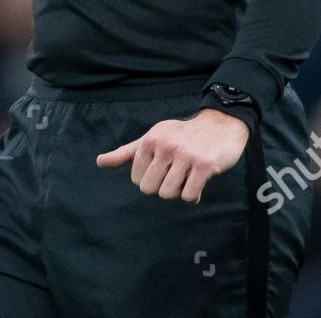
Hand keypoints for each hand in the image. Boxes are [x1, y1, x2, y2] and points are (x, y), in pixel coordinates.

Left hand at [96, 108, 248, 202]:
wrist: (221, 124)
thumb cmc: (183, 135)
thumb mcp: (153, 138)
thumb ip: (127, 153)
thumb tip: (99, 162)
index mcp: (151, 139)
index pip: (137, 179)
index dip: (152, 178)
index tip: (165, 166)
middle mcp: (166, 145)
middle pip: (150, 189)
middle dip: (163, 187)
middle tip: (177, 173)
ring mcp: (185, 155)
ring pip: (168, 194)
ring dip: (179, 191)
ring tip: (188, 176)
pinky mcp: (204, 165)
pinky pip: (189, 195)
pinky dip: (193, 195)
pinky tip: (199, 182)